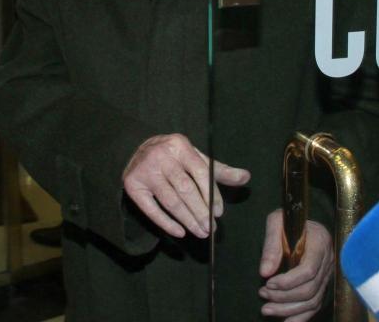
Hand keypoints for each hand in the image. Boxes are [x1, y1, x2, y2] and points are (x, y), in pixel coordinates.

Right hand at [122, 133, 249, 237]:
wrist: (136, 149)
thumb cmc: (175, 157)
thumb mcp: (196, 158)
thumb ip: (220, 170)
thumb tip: (246, 177)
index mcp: (180, 145)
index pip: (200, 172)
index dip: (211, 194)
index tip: (218, 213)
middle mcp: (161, 156)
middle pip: (185, 189)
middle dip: (200, 212)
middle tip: (211, 229)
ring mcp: (145, 171)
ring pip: (170, 201)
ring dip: (187, 220)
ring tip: (200, 233)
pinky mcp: (133, 185)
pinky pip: (151, 209)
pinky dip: (166, 223)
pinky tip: (180, 232)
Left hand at [259, 210, 333, 320]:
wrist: (301, 223)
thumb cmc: (288, 221)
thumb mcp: (277, 222)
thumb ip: (271, 244)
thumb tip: (265, 272)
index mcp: (320, 242)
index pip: (308, 270)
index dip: (287, 282)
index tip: (267, 283)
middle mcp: (328, 260)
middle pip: (309, 289)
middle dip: (283, 297)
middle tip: (262, 294)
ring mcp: (328, 274)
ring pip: (312, 301)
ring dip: (287, 310)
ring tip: (266, 309)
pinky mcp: (323, 285)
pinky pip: (315, 306)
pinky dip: (300, 318)